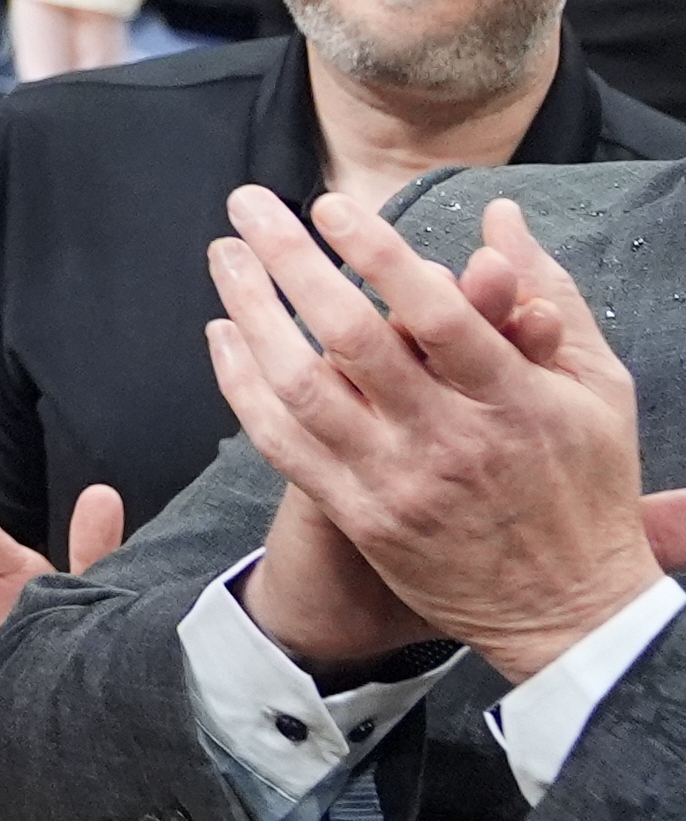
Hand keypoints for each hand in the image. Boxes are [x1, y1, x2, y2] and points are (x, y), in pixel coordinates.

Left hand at [208, 191, 662, 685]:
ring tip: (224, 255)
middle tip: (249, 204)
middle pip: (353, 339)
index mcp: (515, 401)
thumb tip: (500, 217)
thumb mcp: (597, 388)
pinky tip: (223, 334)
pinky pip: (283, 443)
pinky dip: (243, 384)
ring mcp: (398, 482)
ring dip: (251, 312)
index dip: (381, 255)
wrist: (572, 615)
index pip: (440, 315)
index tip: (331, 205)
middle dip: (291, 261)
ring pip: (302, 387)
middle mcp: (450, 440)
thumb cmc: (585, 485)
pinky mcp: (361, 516)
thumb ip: (547, 295)